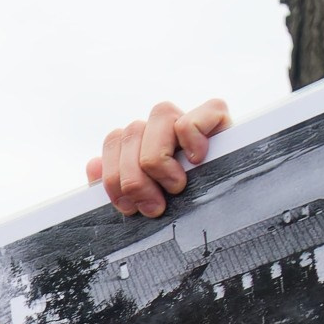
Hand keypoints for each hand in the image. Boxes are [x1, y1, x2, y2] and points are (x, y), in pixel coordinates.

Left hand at [88, 99, 231, 218]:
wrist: (230, 207)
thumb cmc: (184, 205)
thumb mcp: (144, 201)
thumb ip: (115, 185)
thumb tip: (93, 165)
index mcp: (141, 141)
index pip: (113, 140)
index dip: (113, 177)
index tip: (129, 208)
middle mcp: (161, 126)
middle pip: (130, 131)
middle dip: (134, 179)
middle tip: (154, 207)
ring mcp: (187, 118)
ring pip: (158, 116)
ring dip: (159, 161)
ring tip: (176, 187)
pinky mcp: (215, 116)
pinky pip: (190, 118)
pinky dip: (191, 140)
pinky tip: (197, 161)